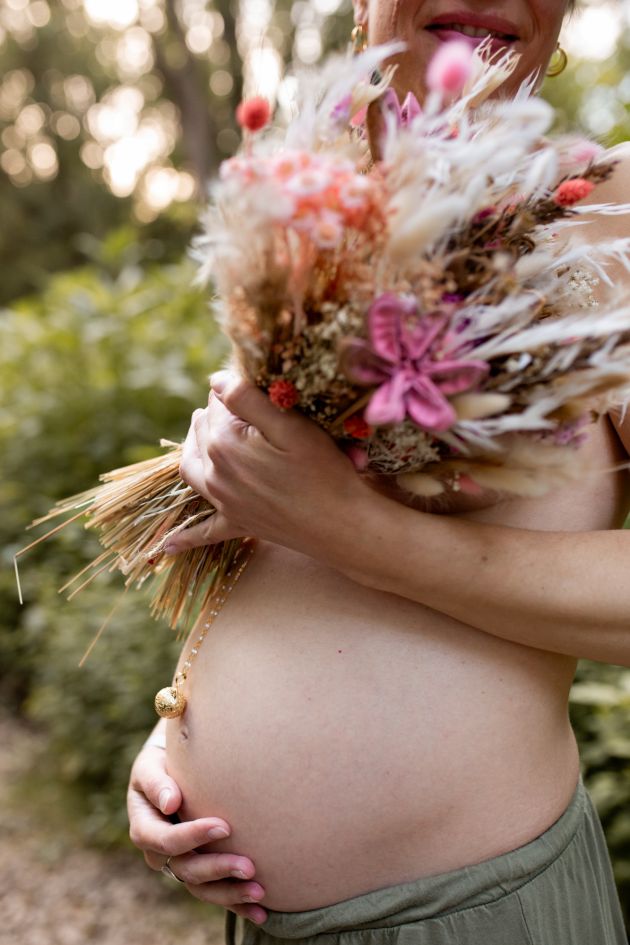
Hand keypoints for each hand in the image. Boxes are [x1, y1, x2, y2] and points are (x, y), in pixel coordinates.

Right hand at [127, 742, 267, 923]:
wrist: (172, 769)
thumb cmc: (161, 763)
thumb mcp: (150, 766)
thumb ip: (158, 782)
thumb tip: (170, 802)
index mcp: (145, 827)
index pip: (166, 840)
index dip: (192, 837)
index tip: (224, 826)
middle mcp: (160, 853)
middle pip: (186, 870)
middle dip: (218, 869)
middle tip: (249, 866)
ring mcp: (180, 864)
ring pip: (201, 888)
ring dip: (230, 893)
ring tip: (260, 893)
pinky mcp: (199, 871)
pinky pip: (215, 892)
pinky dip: (237, 905)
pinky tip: (261, 912)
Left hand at [166, 369, 372, 561]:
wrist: (340, 526)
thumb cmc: (322, 472)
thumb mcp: (290, 425)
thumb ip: (248, 399)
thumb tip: (214, 381)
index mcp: (224, 443)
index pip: (217, 401)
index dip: (235, 389)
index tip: (257, 388)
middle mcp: (214, 473)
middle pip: (202, 429)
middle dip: (217, 413)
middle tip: (242, 404)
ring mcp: (223, 501)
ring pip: (191, 466)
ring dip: (194, 445)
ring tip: (204, 430)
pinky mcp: (236, 523)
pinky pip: (203, 531)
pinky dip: (185, 536)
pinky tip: (168, 547)